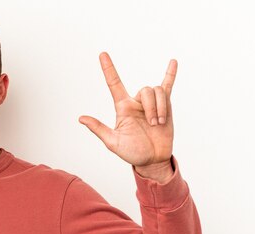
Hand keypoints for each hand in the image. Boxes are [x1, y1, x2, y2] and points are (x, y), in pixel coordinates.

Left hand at [79, 52, 176, 180]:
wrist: (152, 159)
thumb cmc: (132, 152)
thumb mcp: (113, 142)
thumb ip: (99, 129)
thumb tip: (81, 118)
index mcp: (123, 108)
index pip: (114, 84)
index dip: (108, 69)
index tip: (102, 54)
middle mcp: (136, 102)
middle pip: (145, 90)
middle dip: (151, 107)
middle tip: (152, 125)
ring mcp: (151, 103)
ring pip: (157, 92)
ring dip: (161, 108)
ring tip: (159, 124)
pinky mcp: (166, 106)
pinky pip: (167, 87)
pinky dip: (170, 74)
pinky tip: (173, 62)